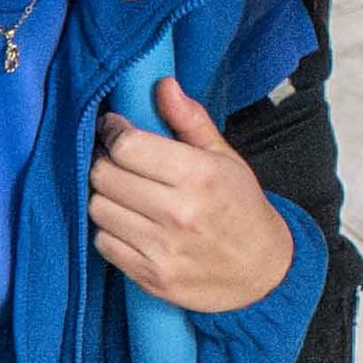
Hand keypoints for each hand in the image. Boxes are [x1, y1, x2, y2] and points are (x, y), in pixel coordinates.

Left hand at [93, 77, 297, 311]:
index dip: (113, 132)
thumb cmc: (241, 208)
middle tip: (116, 160)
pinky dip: (109, 229)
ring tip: (122, 192)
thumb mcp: (225, 159)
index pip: (127, 147)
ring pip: (99, 209)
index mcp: (198, 176)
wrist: (263, 272)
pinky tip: (128, 222)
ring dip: (104, 196)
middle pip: (105, 176)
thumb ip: (191, 120)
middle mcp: (179, 213)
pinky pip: (104, 244)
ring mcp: (163, 249)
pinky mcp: (152, 277)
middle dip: (105, 162)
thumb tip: (163, 84)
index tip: (115, 129)